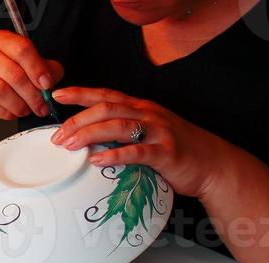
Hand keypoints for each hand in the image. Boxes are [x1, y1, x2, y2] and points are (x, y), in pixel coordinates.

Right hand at [0, 31, 62, 121]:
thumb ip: (45, 68)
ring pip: (0, 91)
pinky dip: (5, 113)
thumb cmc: (2, 74)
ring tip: (26, 110)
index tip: (47, 84)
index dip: (37, 69)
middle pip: (13, 74)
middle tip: (41, 105)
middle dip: (32, 94)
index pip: (22, 49)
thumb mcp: (26, 65)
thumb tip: (52, 80)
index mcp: (1, 40)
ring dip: (19, 105)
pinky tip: (11, 112)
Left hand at [50, 87, 224, 197]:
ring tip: (69, 146)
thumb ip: (121, 132)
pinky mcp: (165, 152)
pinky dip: (114, 155)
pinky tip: (96, 160)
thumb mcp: (146, 132)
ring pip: (118, 126)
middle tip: (57, 136)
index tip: (56, 96)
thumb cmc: (173, 149)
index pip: (106, 95)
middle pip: (107, 109)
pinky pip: (136, 151)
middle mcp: (148, 114)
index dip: (80, 94)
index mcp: (141, 108)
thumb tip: (86, 139)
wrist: (211, 163)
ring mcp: (158, 132)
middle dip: (78, 120)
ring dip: (89, 135)